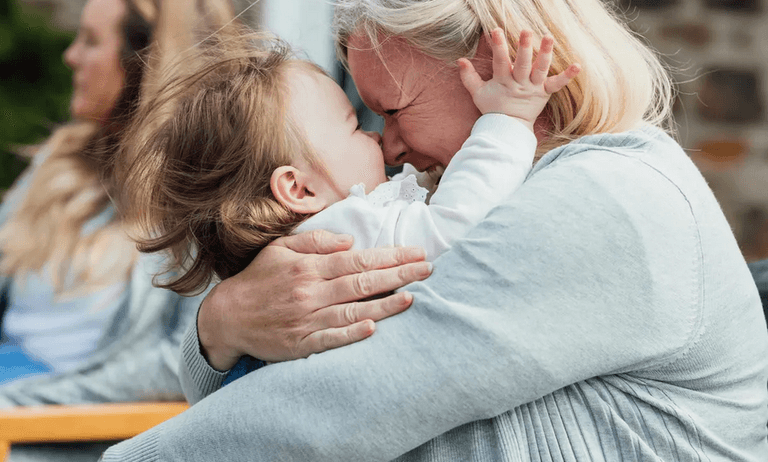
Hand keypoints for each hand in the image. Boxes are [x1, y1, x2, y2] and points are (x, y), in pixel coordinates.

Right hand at [197, 230, 431, 370]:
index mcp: (308, 267)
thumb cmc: (258, 279)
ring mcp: (307, 319)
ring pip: (353, 311)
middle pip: (362, 282)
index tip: (415, 253)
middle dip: (399, 275)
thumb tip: (349, 241)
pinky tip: (375, 328)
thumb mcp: (280, 248)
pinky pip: (332, 338)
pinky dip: (353, 334)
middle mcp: (310, 292)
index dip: (390, 257)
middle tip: (428, 270)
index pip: (358, 260)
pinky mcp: (302, 343)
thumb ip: (315, 241)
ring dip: (385, 305)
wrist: (227, 317)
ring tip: (412, 297)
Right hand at [458, 28, 580, 131]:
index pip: (500, 61)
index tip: (496, 31)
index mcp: (503, 81)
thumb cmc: (492, 109)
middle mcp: (520, 83)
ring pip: (540, 69)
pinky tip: (578, 65)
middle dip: (524, 48)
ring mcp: (534, 88)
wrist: (508, 129)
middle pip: (523, 64)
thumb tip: (460, 60)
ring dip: (545, 53)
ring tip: (549, 37)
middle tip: (526, 31)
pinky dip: (568, 76)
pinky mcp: (545, 93)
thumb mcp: (477, 93)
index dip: (498, 47)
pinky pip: (557, 84)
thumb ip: (468, 77)